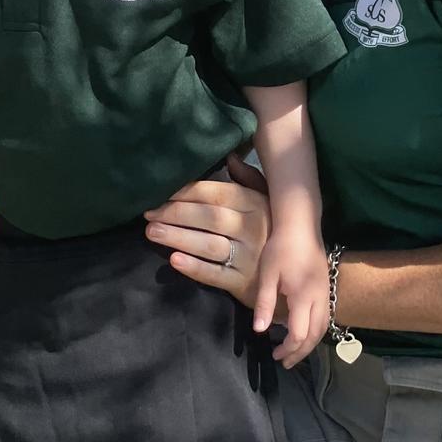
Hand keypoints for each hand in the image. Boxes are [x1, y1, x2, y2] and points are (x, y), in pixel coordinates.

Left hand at [144, 154, 280, 314]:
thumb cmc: (273, 232)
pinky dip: (194, 268)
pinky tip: (174, 261)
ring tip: (152, 232)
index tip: (161, 192)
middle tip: (148, 213)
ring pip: (209, 244)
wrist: (293, 278)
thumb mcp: (267, 201)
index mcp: (256, 203)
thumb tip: (230, 156)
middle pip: (209, 217)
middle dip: (176, 213)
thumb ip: (248, 179)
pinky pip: (215, 275)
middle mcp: (253, 228)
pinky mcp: (244, 284)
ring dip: (178, 237)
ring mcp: (250, 257)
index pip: (216, 194)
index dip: (187, 192)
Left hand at [254, 228, 328, 368]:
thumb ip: (264, 303)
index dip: (288, 349)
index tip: (274, 355)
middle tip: (285, 362)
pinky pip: (324, 316)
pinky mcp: (326, 286)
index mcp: (304, 297)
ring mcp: (325, 292)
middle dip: (300, 352)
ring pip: (323, 326)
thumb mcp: (268, 274)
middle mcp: (319, 298)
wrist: (301, 223)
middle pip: (315, 335)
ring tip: (295, 350)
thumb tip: (259, 330)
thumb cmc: (281, 247)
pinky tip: (302, 328)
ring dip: (310, 342)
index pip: (299, 334)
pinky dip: (315, 329)